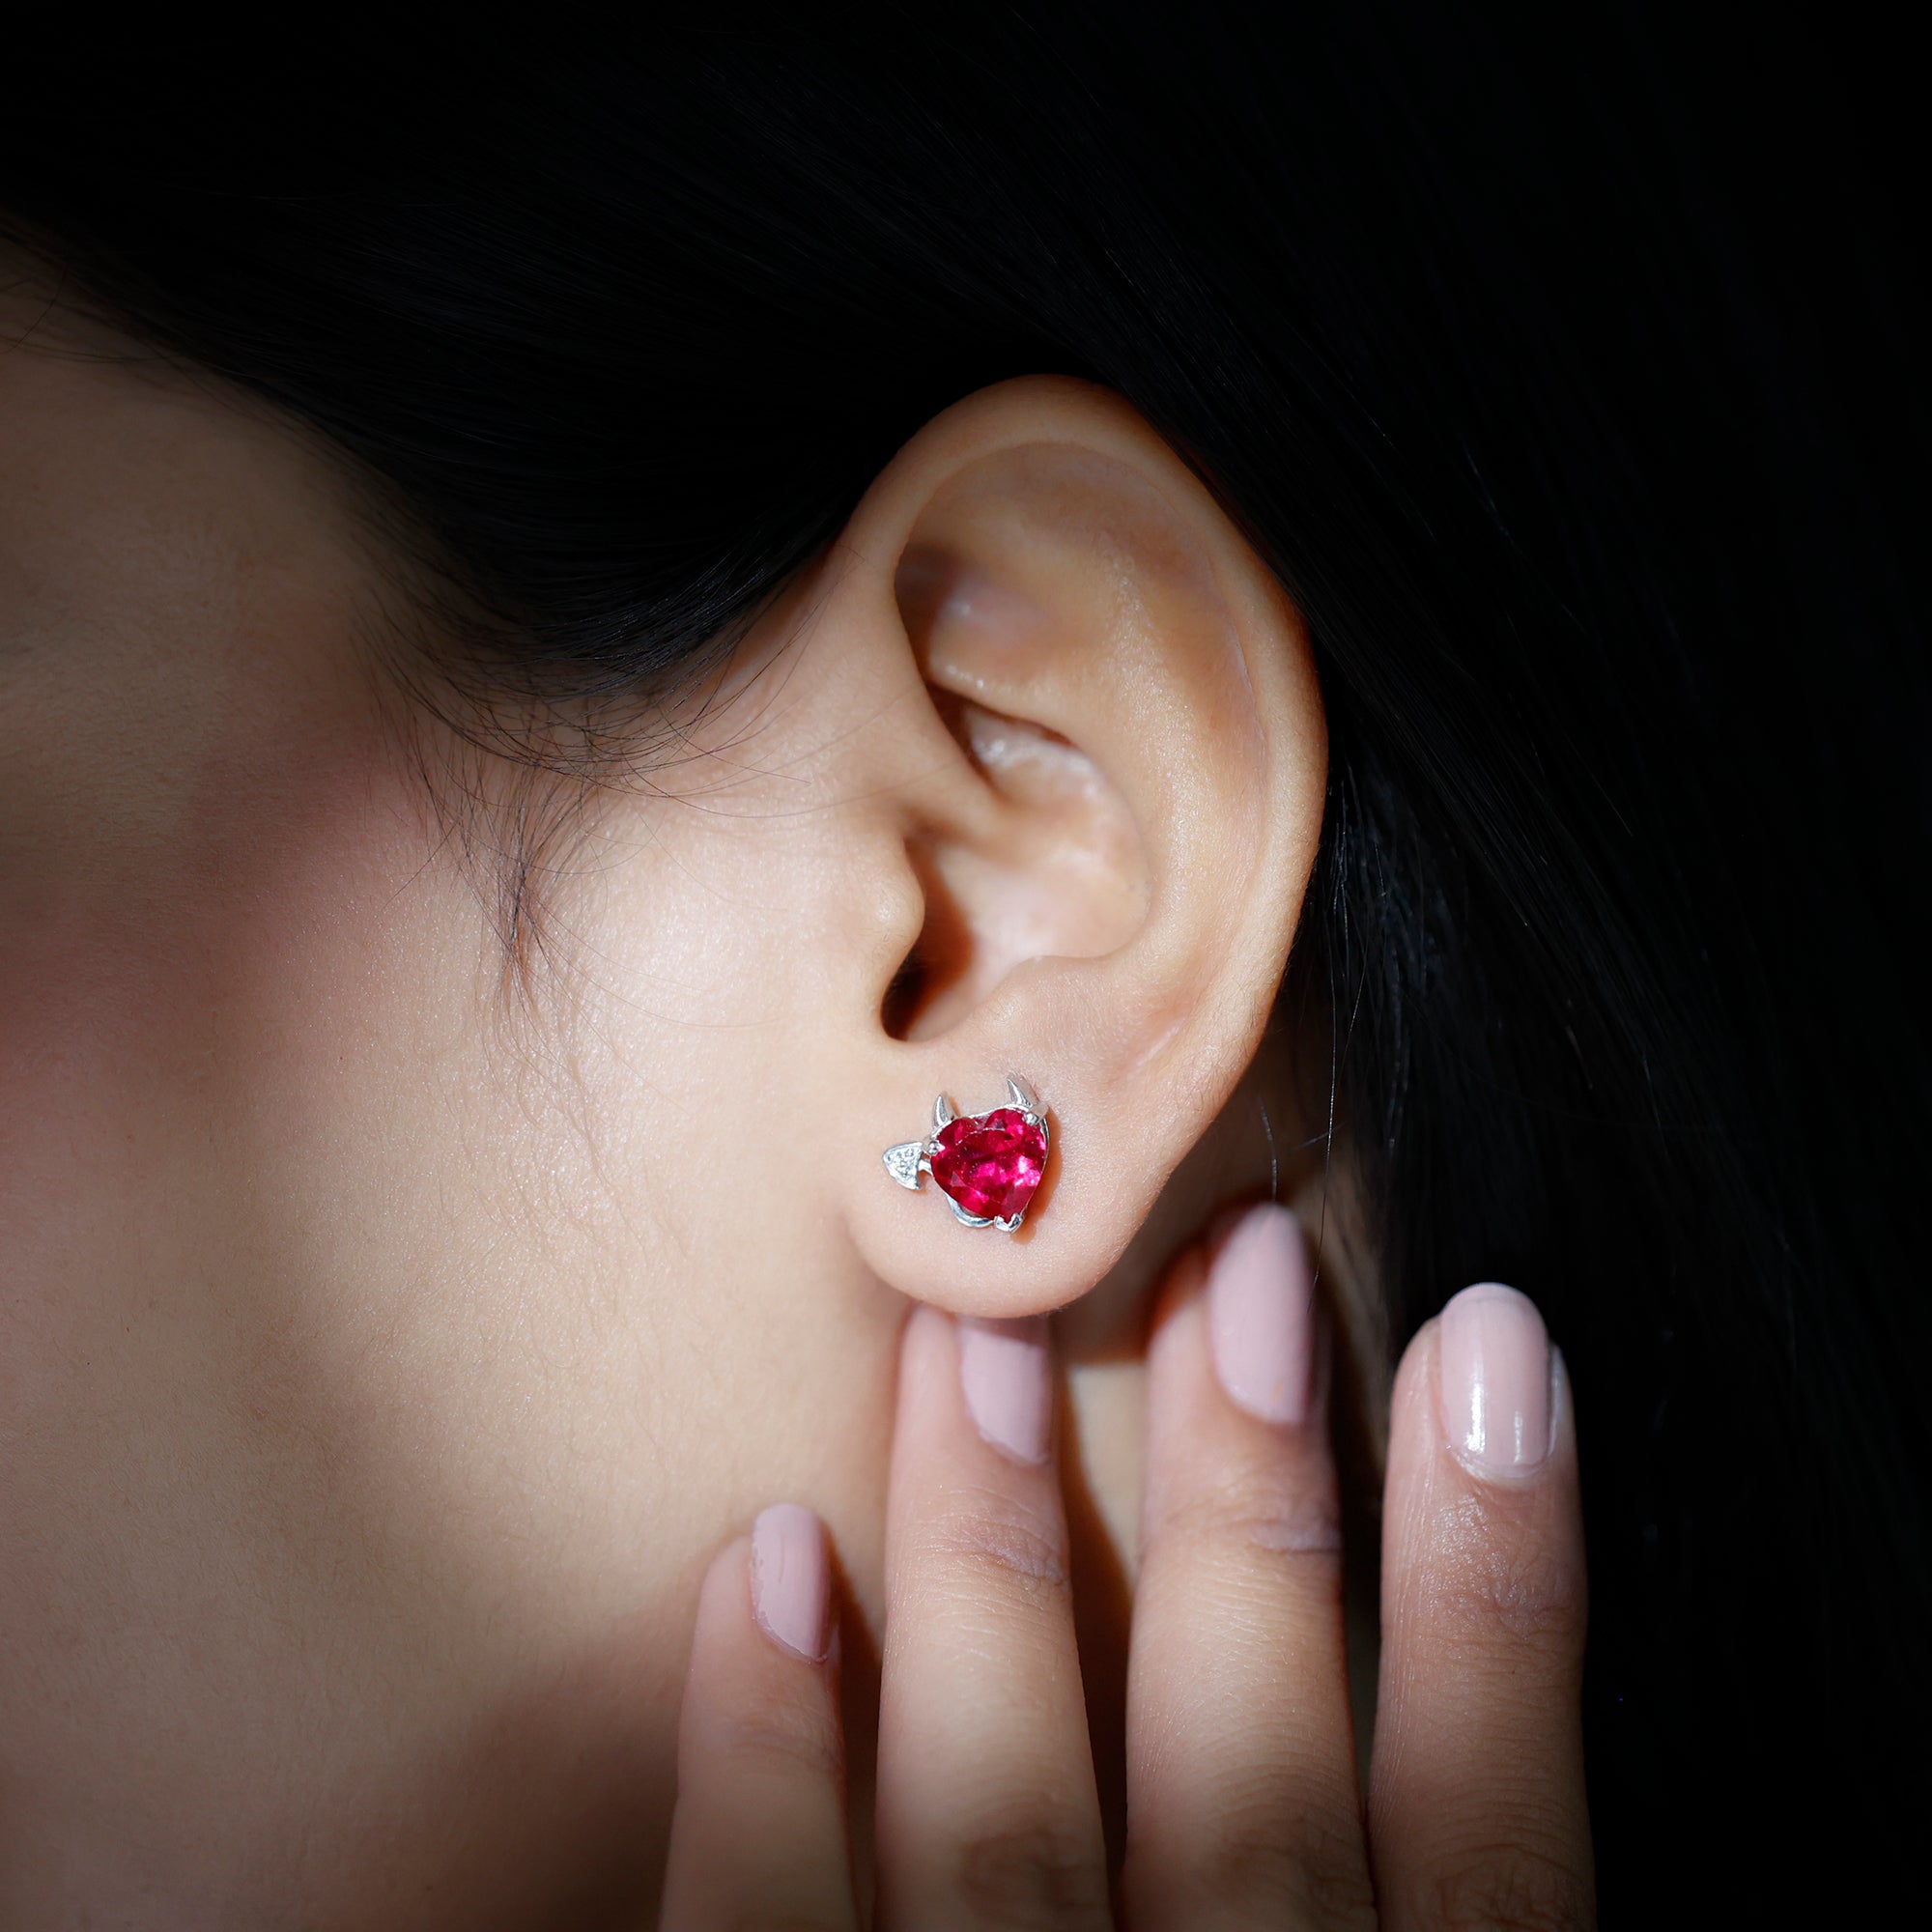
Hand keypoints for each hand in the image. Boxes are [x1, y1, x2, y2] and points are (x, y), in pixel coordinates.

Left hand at [660, 1204, 1591, 1927]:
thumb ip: (1384, 1884)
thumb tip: (1337, 1632)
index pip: (1493, 1844)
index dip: (1500, 1582)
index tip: (1493, 1337)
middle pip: (1254, 1787)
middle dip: (1247, 1501)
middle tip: (1232, 1255)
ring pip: (1008, 1825)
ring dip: (997, 1560)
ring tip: (969, 1343)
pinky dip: (765, 1759)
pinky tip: (765, 1563)